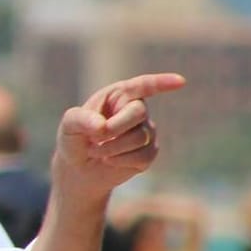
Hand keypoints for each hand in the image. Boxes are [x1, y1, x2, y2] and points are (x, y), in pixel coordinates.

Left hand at [52, 73, 185, 201]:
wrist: (78, 168)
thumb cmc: (74, 139)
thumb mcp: (69, 125)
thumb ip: (81, 119)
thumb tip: (102, 126)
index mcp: (119, 95)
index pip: (143, 85)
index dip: (161, 83)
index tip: (180, 81)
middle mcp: (136, 109)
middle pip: (138, 113)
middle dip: (114, 128)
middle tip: (94, 139)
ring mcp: (146, 131)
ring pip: (140, 137)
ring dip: (112, 148)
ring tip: (95, 151)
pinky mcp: (149, 152)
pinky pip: (143, 156)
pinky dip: (120, 160)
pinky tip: (109, 160)